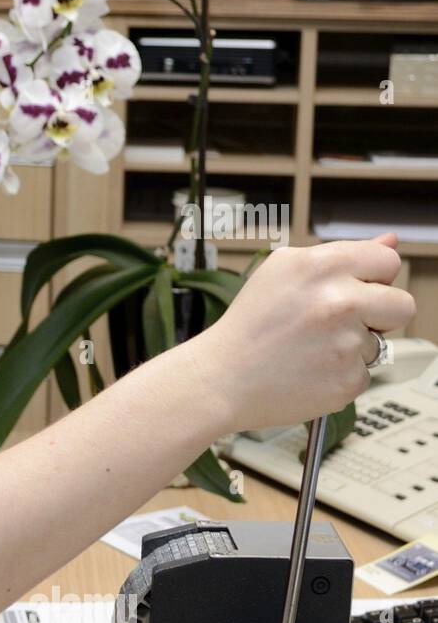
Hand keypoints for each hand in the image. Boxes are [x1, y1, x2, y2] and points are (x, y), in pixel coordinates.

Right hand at [192, 231, 415, 432]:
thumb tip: (391, 242)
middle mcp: (337, 302)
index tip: (355, 291)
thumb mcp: (283, 273)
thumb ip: (342, 256)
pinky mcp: (347, 380)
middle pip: (402, 304)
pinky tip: (309, 370)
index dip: (375, 278)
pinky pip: (364, 373)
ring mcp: (345, 343)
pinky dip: (340, 374)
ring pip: (380, 342)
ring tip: (310, 349)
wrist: (220, 378)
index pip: (387, 261)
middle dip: (380, 315)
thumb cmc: (249, 327)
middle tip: (340, 324)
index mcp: (320, 267)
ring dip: (353, 347)